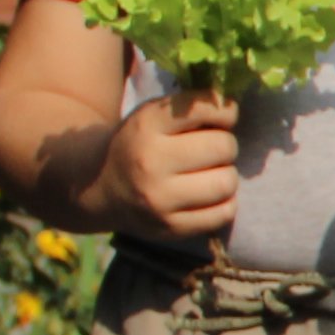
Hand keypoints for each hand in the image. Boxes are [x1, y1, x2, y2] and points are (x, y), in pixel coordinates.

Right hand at [97, 88, 240, 243]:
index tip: (224, 116)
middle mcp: (150, 162)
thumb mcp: (154, 114)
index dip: (225, 111)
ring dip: (226, 175)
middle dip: (225, 145)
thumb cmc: (140, 144)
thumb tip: (233, 107)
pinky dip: (224, 202)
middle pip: (223, 147)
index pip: (205, 109)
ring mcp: (159, 200)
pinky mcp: (171, 228)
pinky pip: (224, 212)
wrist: (101, 187)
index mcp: (146, 125)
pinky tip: (208, 195)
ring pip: (227, 182)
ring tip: (210, 172)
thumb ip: (192, 106)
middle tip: (213, 149)